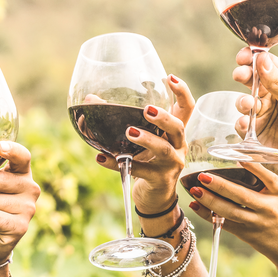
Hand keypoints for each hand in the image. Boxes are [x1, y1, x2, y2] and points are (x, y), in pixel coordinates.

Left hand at [95, 74, 194, 213]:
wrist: (154, 198)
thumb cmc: (147, 162)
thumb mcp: (140, 141)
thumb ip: (121, 120)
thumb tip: (90, 99)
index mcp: (175, 132)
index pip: (187, 108)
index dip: (182, 92)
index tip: (170, 78)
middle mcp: (178, 146)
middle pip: (178, 127)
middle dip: (164, 118)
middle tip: (147, 110)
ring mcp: (171, 165)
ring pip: (163, 150)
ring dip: (147, 139)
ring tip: (129, 132)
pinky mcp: (159, 181)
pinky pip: (138, 171)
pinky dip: (117, 164)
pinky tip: (101, 158)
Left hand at [187, 162, 277, 268]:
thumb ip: (266, 182)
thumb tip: (239, 162)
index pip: (268, 178)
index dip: (254, 167)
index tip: (239, 156)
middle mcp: (269, 209)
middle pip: (242, 196)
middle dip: (220, 185)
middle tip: (203, 176)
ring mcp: (257, 223)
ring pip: (230, 212)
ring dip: (210, 201)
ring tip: (195, 190)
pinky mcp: (247, 235)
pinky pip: (224, 223)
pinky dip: (208, 215)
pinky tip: (196, 205)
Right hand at [234, 50, 277, 193]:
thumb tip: (261, 58)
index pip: (268, 64)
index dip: (254, 57)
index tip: (243, 56)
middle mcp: (274, 96)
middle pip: (252, 79)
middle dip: (243, 75)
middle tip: (239, 75)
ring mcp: (263, 114)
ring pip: (244, 100)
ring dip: (243, 101)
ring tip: (248, 106)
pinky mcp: (254, 133)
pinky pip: (241, 123)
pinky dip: (241, 122)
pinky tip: (247, 125)